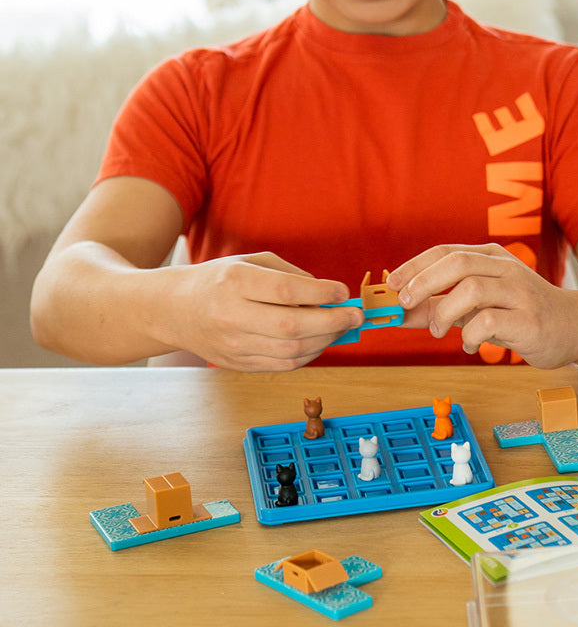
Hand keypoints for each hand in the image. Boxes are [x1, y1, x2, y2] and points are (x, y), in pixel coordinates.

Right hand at [161, 252, 362, 370]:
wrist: (173, 309)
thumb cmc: (218, 280)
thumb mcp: (250, 262)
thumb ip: (290, 275)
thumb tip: (328, 294)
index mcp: (234, 282)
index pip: (285, 291)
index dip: (320, 294)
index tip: (342, 292)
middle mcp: (231, 315)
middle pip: (291, 326)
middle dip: (332, 322)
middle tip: (355, 316)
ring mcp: (232, 345)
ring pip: (290, 351)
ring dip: (325, 341)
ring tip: (341, 327)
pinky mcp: (236, 364)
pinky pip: (281, 365)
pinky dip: (308, 355)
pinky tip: (320, 341)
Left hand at [389, 244, 577, 368]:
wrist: (576, 326)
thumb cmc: (522, 313)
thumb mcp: (479, 305)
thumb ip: (442, 306)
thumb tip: (401, 312)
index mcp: (492, 257)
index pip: (446, 251)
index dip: (415, 266)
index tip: (392, 284)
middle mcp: (505, 269)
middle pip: (456, 263)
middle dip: (423, 282)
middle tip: (405, 304)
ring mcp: (519, 292)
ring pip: (470, 289)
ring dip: (444, 312)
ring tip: (440, 331)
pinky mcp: (528, 320)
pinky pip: (488, 322)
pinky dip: (469, 336)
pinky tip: (472, 346)